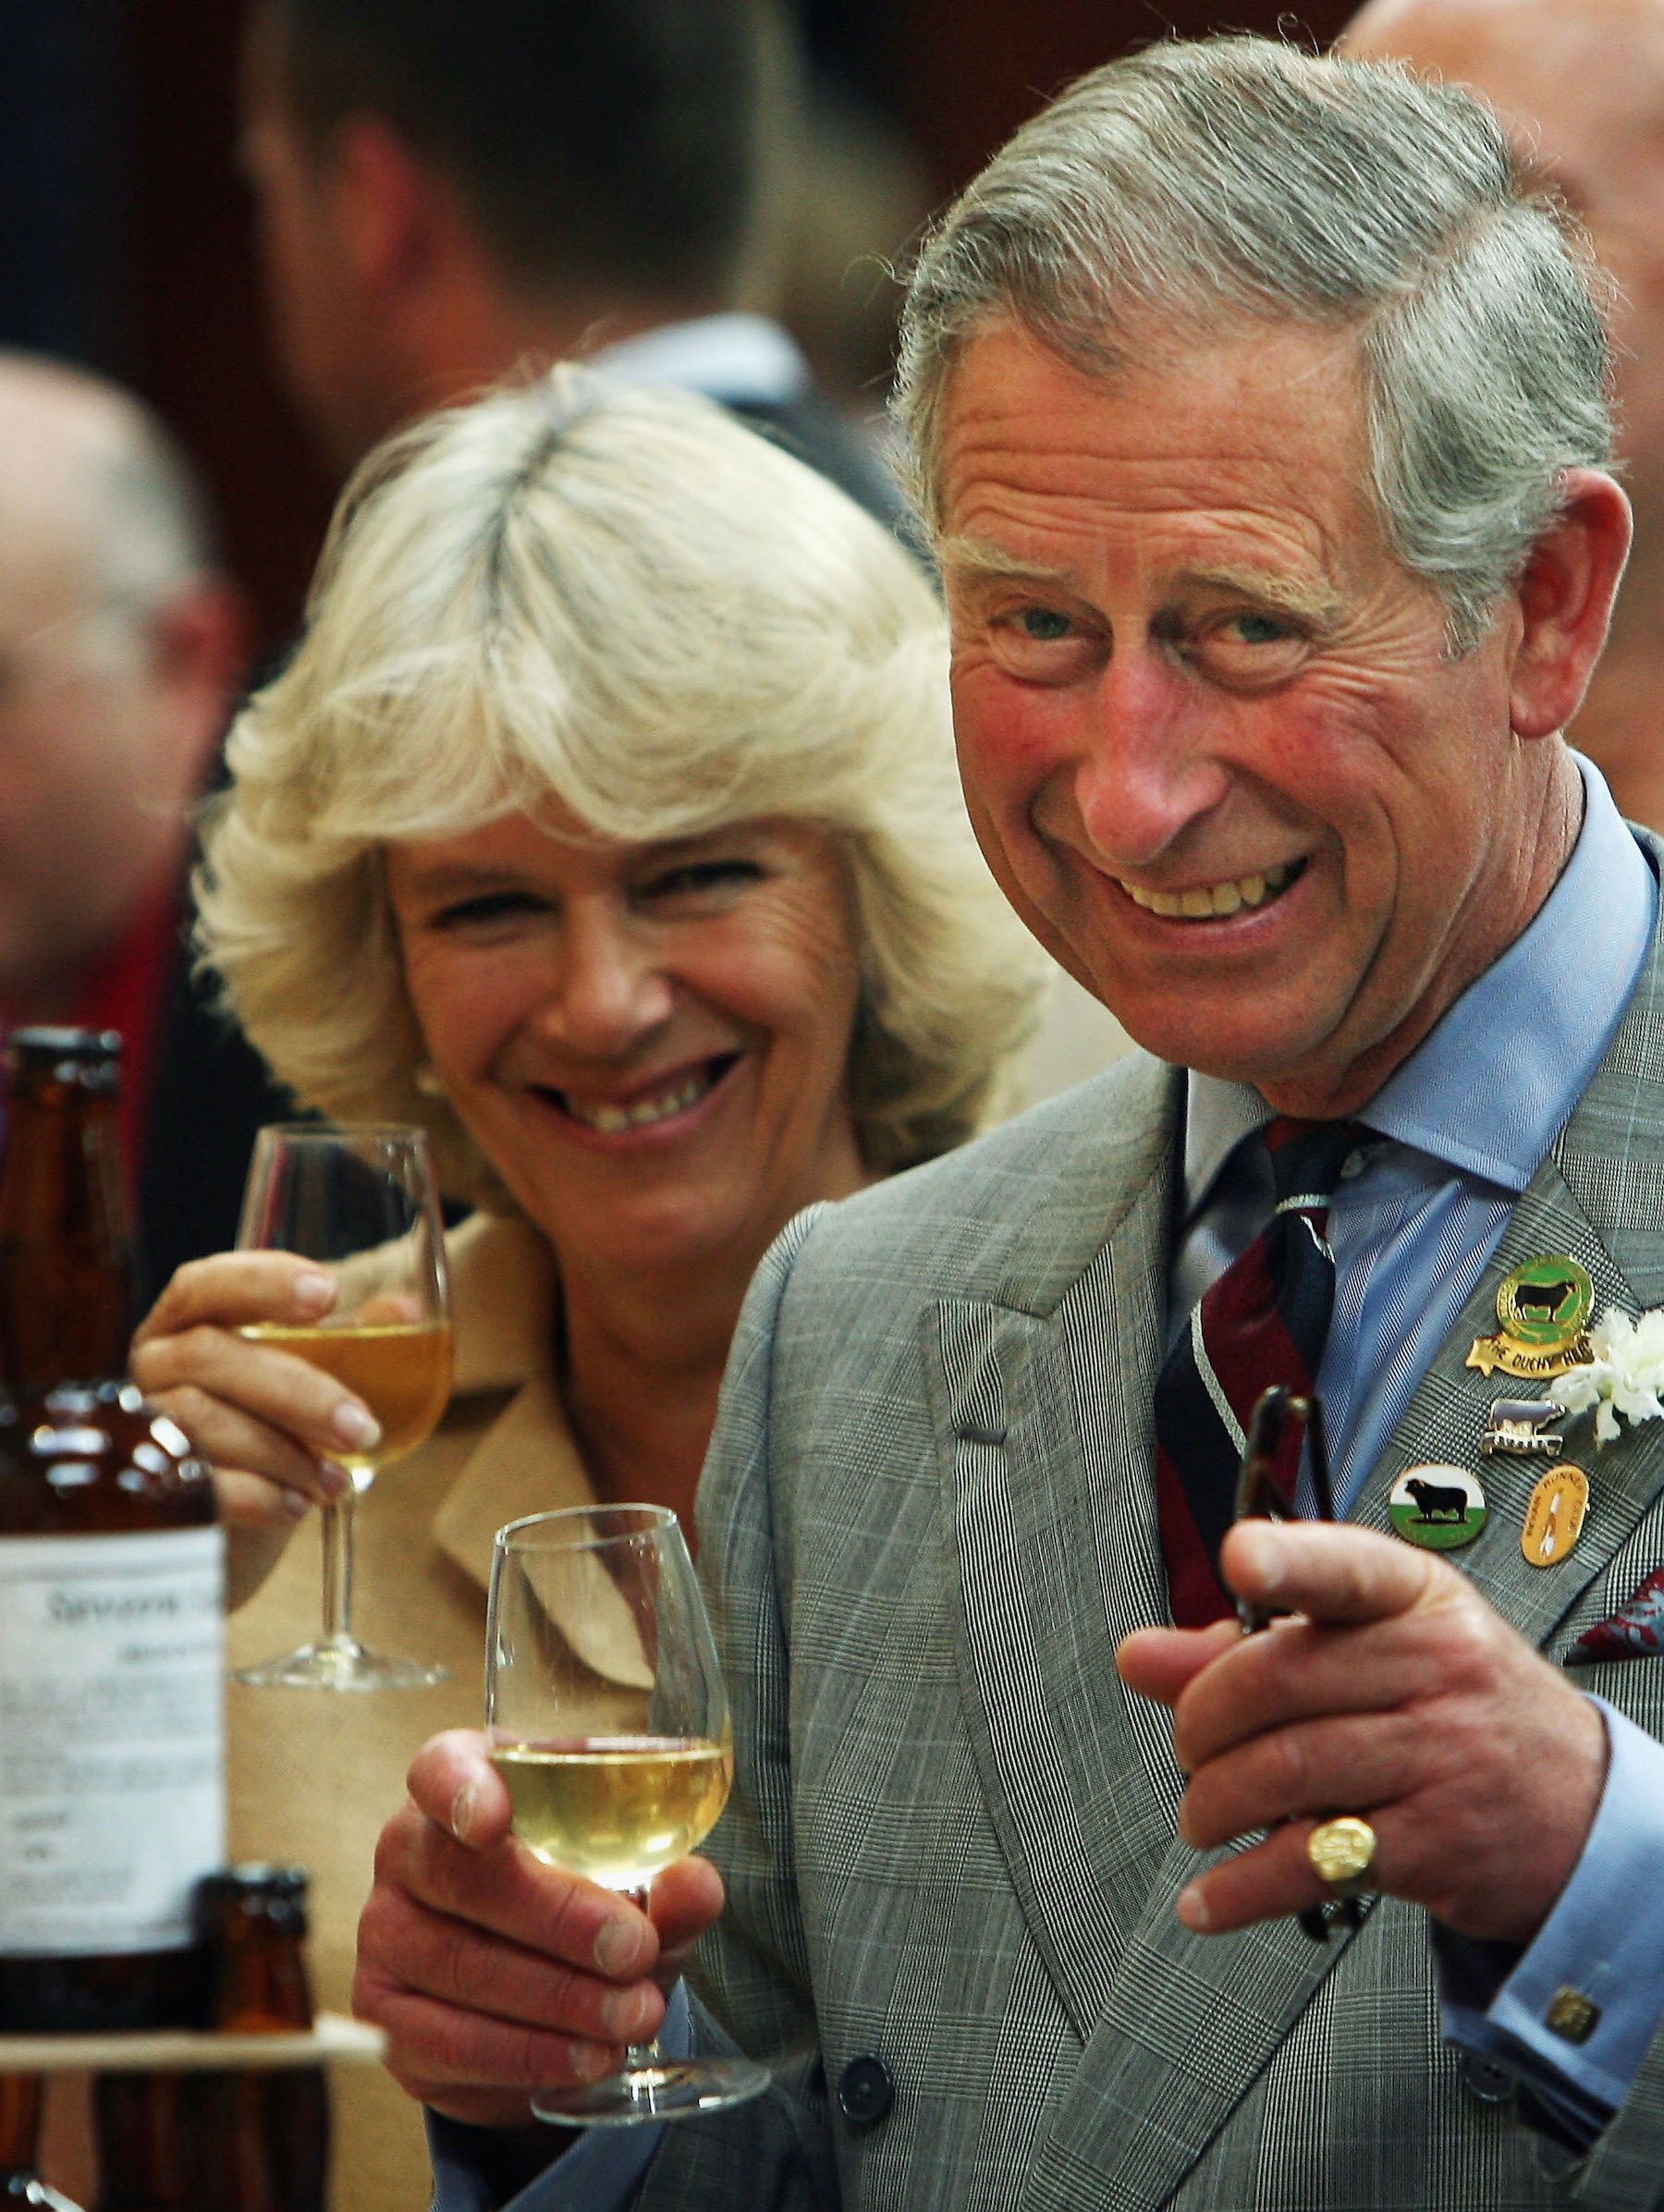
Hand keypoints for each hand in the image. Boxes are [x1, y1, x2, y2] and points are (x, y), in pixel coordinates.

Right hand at [132, 1252, 372, 1530]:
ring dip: (284, 1454)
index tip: (328, 1292)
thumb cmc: (270, 1428)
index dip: (261, 1282)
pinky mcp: (149, 1491)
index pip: (205, 1284)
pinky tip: (298, 1506)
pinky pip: (195, 1486)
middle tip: (362, 1427)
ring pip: (201, 1422)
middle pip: (210, 1355)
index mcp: (184, 1325)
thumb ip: (350, 1340)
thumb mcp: (309, 1379)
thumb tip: (409, 1310)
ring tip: (336, 1481)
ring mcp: (140, 1428)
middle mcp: (153, 1368)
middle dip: (297, 1391)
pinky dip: (257, 1497)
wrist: (230, 1522)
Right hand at [353, 1729, 725, 2128]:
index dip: (462, 1790)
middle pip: (460, 1877)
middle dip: (557, 1917)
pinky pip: (450, 2041)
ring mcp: (385, 1935)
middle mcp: (407, 1851)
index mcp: (462, 1785)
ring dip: (556, 1999)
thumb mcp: (631, 1875)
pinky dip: (528, 2054)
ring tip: (633, 2016)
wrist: (530, 1990)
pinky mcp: (388, 2018)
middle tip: (635, 1949)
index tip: (496, 1819)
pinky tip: (588, 2057)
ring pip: (459, 1967)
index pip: (440, 1769)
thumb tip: (694, 1883)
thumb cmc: (579, 1896)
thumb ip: (664, 1875)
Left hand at [1116, 1520, 1607, 1945]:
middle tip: (1188, 1748)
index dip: (1290, 1561)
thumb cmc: (1450, 1705)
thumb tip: (1137, 1655)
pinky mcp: (1435, 1844)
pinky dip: (1242, 1887)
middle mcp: (1434, 1666)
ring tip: (1202, 1814)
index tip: (1240, 1557)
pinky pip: (1313, 1862)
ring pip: (1285, 1769)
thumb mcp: (1372, 1647)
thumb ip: (1245, 1645)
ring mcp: (1441, 1755)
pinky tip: (1208, 1898)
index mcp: (1412, 1596)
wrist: (1577, 1805)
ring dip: (1213, 1803)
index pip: (1347, 1568)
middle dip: (1201, 1721)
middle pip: (1279, 1680)